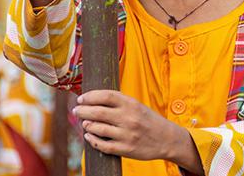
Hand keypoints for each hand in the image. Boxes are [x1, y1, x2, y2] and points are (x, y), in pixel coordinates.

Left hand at [74, 90, 192, 162]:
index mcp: (132, 104)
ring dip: (87, 125)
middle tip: (76, 111)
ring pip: (97, 128)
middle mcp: (129, 118)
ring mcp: (127, 134)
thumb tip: (93, 100)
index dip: (90, 96)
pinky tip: (89, 136)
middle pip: (98, 112)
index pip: (106, 96)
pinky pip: (102, 145)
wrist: (167, 139)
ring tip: (84, 123)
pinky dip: (92, 140)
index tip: (81, 98)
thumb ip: (120, 103)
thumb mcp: (138, 106)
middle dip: (83, 110)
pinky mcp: (125, 149)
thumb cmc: (149, 121)